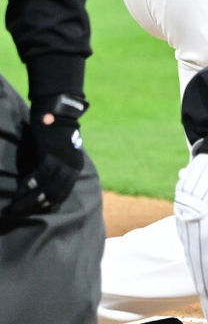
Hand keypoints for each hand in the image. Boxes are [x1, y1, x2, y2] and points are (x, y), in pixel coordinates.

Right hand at [1, 94, 86, 222]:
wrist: (58, 111)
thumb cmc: (56, 132)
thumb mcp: (60, 152)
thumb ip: (55, 166)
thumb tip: (43, 182)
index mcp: (76, 168)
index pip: (63, 193)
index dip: (48, 204)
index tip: (34, 212)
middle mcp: (73, 167)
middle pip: (54, 194)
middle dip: (35, 206)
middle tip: (18, 212)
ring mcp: (63, 161)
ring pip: (46, 188)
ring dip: (29, 199)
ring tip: (15, 207)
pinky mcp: (51, 154)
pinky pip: (40, 175)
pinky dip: (30, 184)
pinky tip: (20, 189)